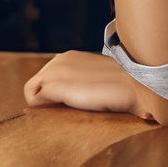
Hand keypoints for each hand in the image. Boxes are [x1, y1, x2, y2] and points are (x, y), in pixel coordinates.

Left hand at [24, 51, 145, 114]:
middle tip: (74, 105)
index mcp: (69, 56)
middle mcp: (59, 59)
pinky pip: (34, 100)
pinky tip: (70, 108)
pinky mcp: (55, 83)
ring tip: (74, 107)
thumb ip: (79, 81)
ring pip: (32, 92)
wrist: (135, 87)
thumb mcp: (95, 79)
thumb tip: (69, 96)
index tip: (74, 101)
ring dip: (48, 104)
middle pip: (35, 86)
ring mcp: (55, 70)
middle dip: (48, 99)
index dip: (54, 94)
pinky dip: (46, 109)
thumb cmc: (120, 88)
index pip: (45, 79)